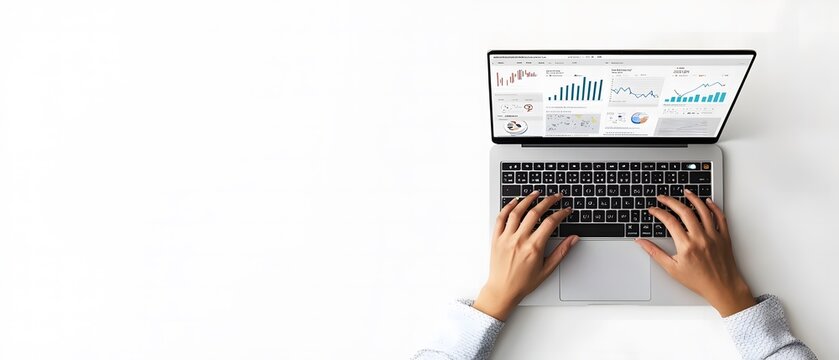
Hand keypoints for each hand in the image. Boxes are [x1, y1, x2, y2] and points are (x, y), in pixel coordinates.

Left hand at [473, 190, 578, 320]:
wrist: (502, 290)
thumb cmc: (523, 282)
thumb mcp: (547, 269)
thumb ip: (561, 252)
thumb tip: (573, 239)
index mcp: (534, 248)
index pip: (550, 223)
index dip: (561, 213)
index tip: (566, 210)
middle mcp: (519, 240)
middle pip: (535, 212)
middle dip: (548, 201)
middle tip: (555, 196)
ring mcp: (506, 238)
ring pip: (517, 212)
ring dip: (527, 199)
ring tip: (536, 193)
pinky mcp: (496, 238)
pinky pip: (501, 218)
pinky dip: (508, 207)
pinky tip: (515, 202)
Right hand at [635, 189, 754, 316]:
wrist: (723, 288)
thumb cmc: (698, 281)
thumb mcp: (672, 269)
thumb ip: (655, 253)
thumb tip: (641, 242)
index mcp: (686, 245)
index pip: (669, 221)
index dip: (658, 212)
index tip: (653, 210)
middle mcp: (700, 238)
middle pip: (684, 211)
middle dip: (671, 201)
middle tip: (663, 197)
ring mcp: (713, 235)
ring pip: (703, 210)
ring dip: (693, 198)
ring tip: (685, 192)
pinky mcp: (724, 236)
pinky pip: (720, 217)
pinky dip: (713, 207)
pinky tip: (707, 202)